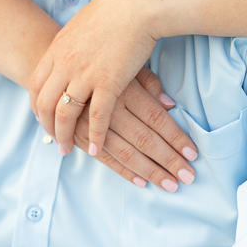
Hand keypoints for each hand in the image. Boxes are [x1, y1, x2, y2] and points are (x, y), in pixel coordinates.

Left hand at [30, 0, 196, 189]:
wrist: (137, 4)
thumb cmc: (115, 11)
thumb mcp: (81, 25)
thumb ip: (70, 44)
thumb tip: (69, 52)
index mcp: (57, 49)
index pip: (36, 83)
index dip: (36, 104)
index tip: (41, 117)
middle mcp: (65, 63)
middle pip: (45, 103)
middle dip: (46, 125)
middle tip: (52, 140)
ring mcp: (85, 74)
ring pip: (65, 114)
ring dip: (64, 136)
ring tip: (67, 150)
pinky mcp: (108, 82)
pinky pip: (97, 117)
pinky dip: (94, 136)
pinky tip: (95, 149)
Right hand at [69, 68, 197, 191]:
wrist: (53, 62)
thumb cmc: (100, 63)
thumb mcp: (125, 64)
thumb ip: (149, 83)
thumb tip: (170, 105)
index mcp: (124, 88)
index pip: (156, 118)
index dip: (176, 137)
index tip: (193, 154)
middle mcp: (108, 108)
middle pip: (144, 139)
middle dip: (168, 160)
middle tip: (188, 177)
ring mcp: (90, 124)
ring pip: (125, 152)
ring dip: (149, 171)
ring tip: (170, 185)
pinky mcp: (76, 135)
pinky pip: (103, 158)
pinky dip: (122, 171)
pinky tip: (141, 182)